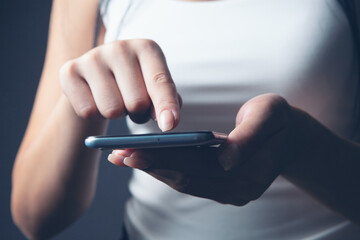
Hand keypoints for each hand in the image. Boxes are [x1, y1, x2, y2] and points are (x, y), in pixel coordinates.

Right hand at [59, 39, 180, 130]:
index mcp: (147, 49)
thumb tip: (168, 121)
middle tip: (135, 106)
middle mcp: (120, 48)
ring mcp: (92, 57)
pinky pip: (87, 111)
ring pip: (112, 110)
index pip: (160, 82)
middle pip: (137, 102)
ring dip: (117, 115)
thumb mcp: (156, 90)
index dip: (166, 105)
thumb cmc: (135, 85)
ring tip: (117, 101)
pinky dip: (95, 114)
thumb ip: (167, 103)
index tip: (169, 125)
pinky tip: (96, 100)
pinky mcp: (69, 71)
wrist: (97, 78)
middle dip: (139, 114)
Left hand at [108, 94, 305, 204]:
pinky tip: (144, 158)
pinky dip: (164, 167)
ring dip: (152, 169)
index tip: (135, 153)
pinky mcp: (219, 184)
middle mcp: (234, 190)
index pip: (198, 169)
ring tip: (123, 157)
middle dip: (150, 166)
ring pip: (182, 180)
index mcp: (247, 176)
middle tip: (118, 155)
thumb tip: (225, 157)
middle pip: (185, 178)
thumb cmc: (278, 120)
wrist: (289, 135)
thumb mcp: (269, 116)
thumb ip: (248, 137)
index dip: (165, 161)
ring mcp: (226, 190)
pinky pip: (187, 177)